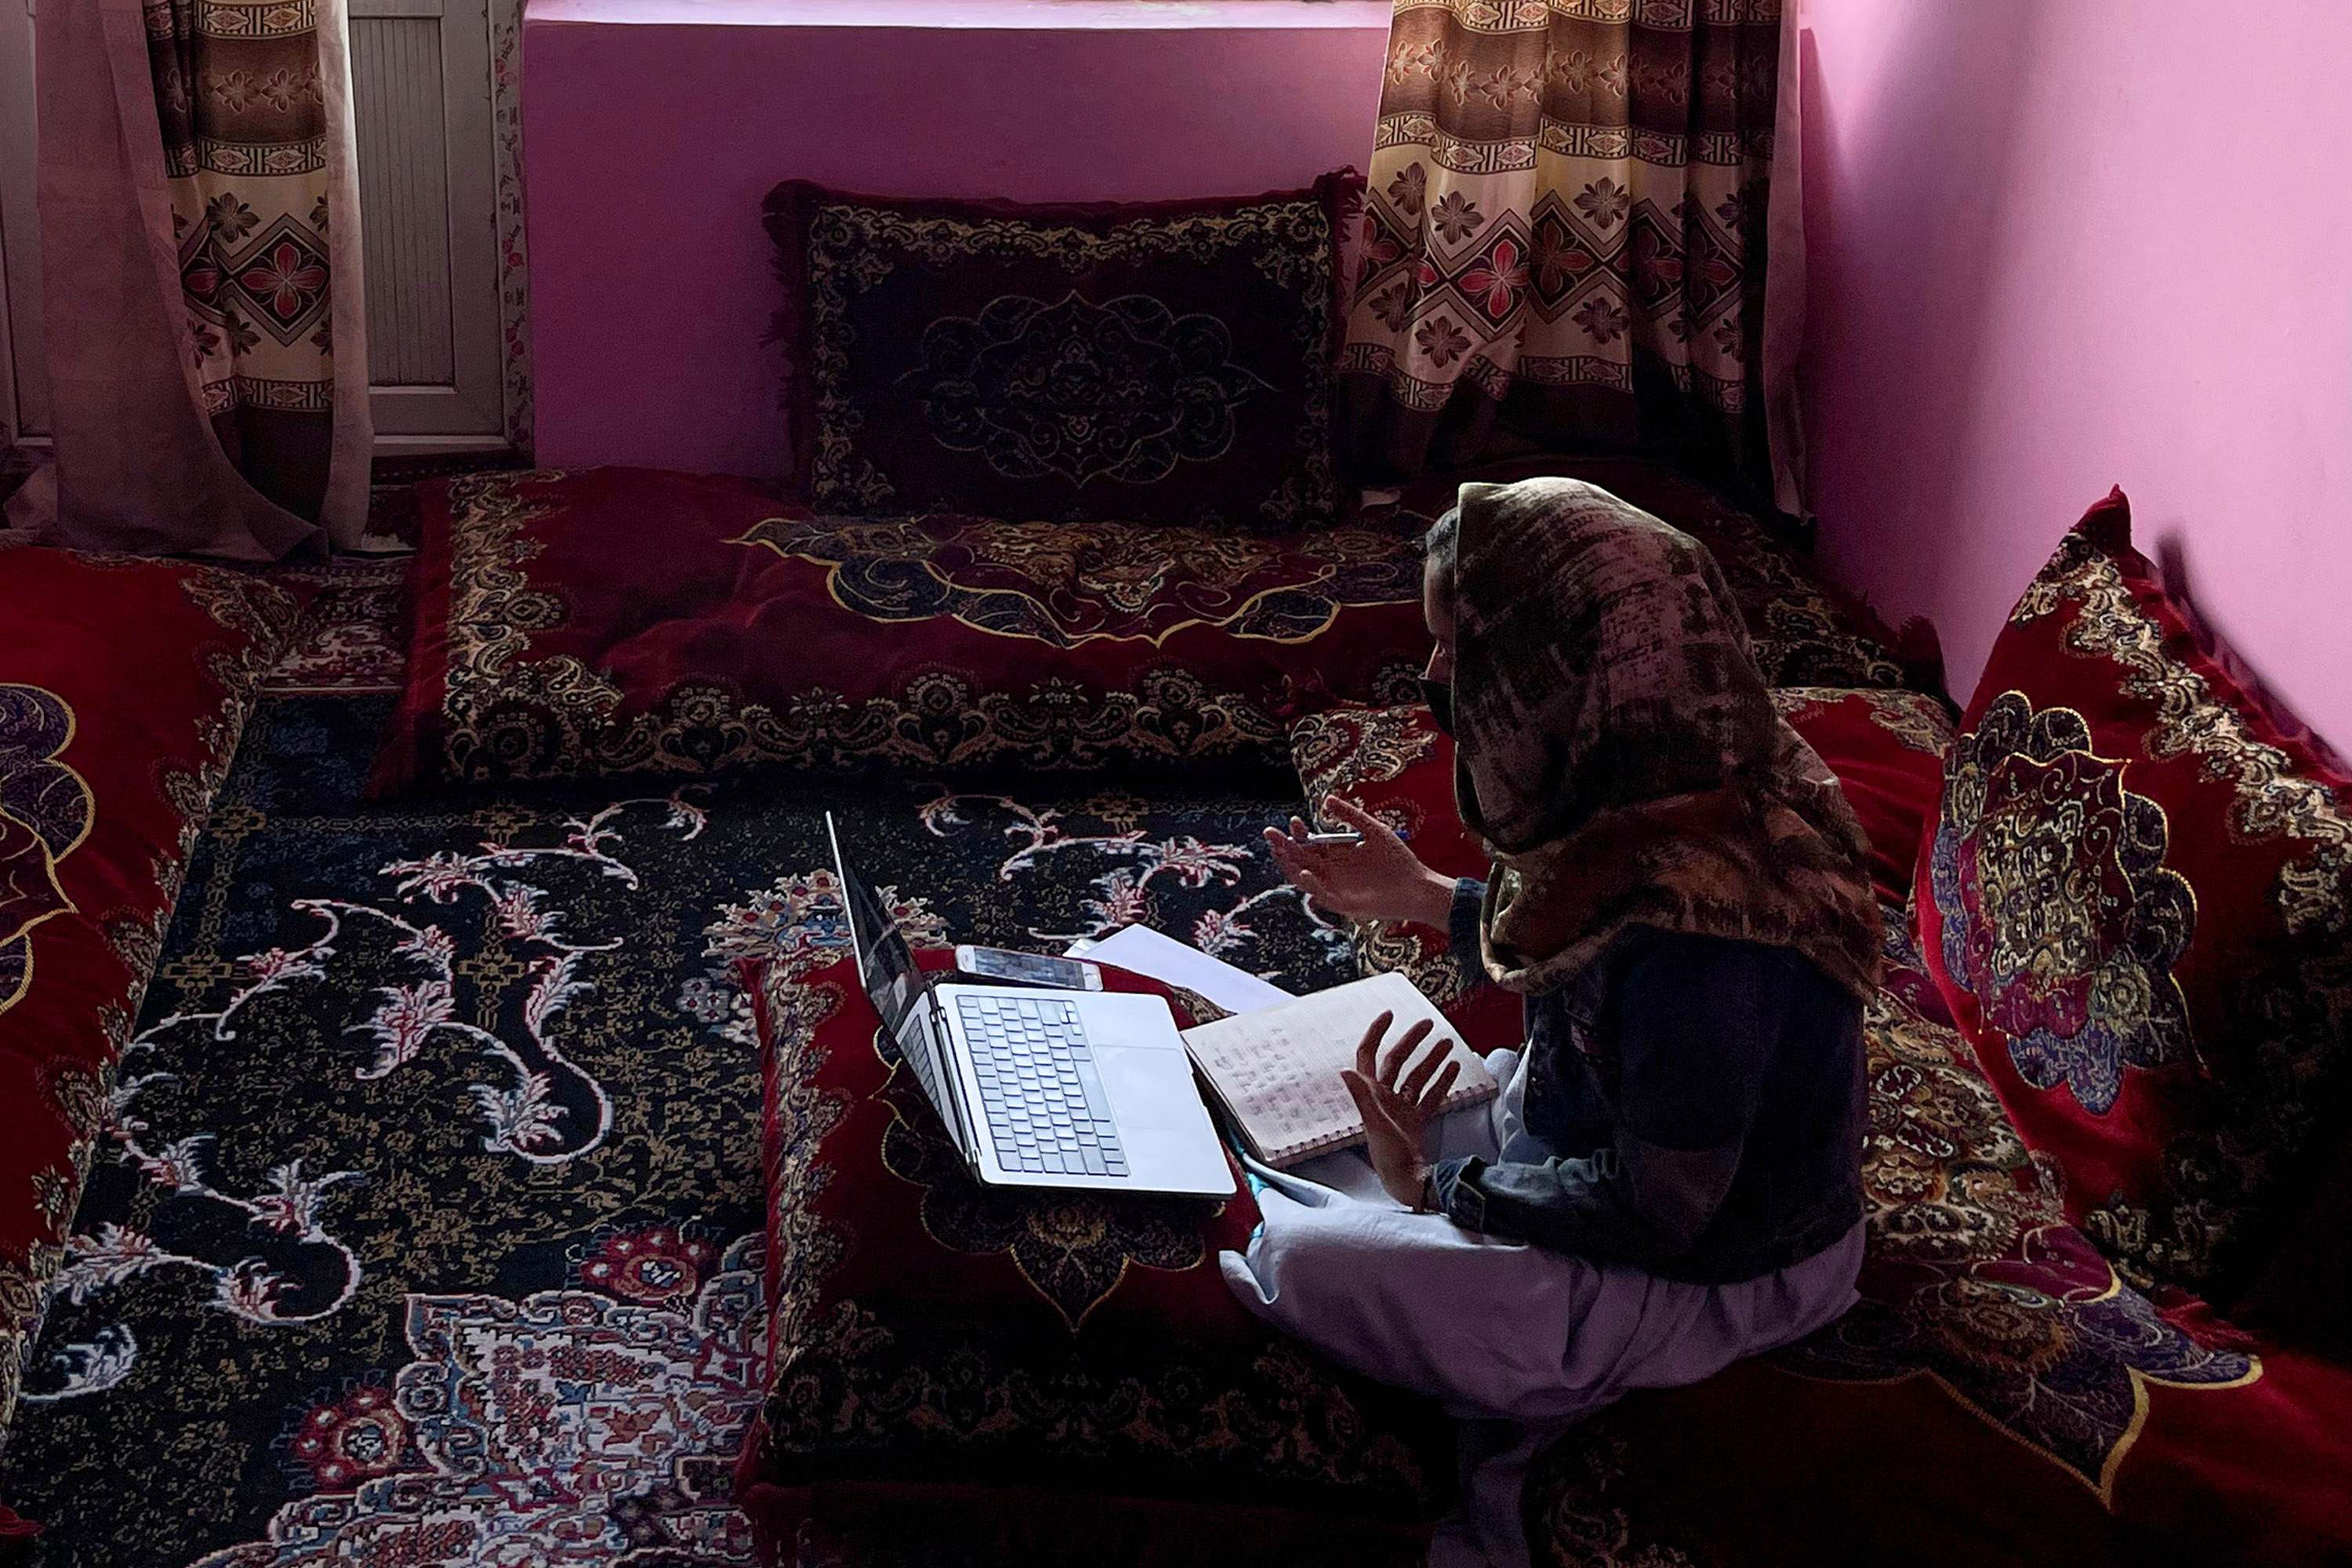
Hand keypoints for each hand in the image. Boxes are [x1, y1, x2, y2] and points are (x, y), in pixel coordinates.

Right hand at [1263, 795, 1456, 926]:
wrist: (1417, 886)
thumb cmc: (1398, 860)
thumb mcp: (1373, 830)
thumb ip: (1351, 815)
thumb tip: (1326, 799)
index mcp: (1337, 855)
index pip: (1310, 844)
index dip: (1299, 833)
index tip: (1294, 821)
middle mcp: (1331, 872)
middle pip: (1301, 859)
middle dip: (1284, 846)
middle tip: (1270, 833)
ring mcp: (1335, 888)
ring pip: (1303, 878)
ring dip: (1289, 865)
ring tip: (1279, 851)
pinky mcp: (1342, 904)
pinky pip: (1321, 895)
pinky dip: (1311, 885)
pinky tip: (1306, 872)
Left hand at [1340, 1010, 1461, 1209]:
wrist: (1407, 1183)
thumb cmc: (1388, 1157)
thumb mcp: (1375, 1124)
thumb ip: (1363, 1097)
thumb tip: (1344, 1070)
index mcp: (1371, 1095)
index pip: (1369, 1056)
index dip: (1376, 1034)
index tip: (1389, 1014)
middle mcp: (1385, 1099)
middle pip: (1397, 1062)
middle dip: (1411, 1041)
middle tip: (1428, 1023)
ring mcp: (1401, 1110)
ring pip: (1417, 1077)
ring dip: (1431, 1059)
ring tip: (1448, 1042)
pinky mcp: (1416, 1121)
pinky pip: (1430, 1096)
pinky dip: (1442, 1082)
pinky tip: (1453, 1069)